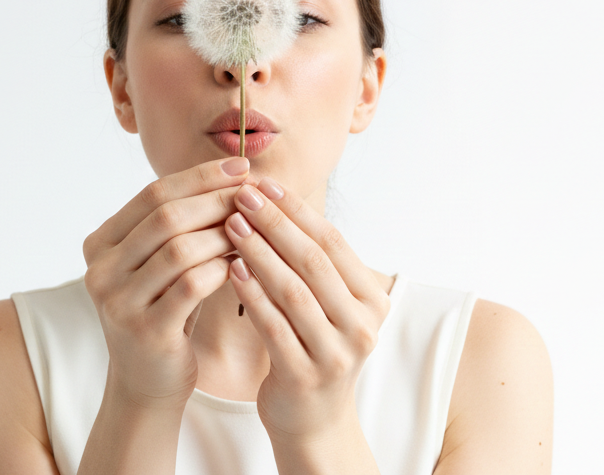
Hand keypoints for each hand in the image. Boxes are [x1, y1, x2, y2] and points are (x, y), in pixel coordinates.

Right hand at [82, 157, 249, 411]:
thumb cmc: (164, 310)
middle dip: (215, 200)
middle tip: (253, 193)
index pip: (153, 193)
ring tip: (253, 226)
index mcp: (101, 243)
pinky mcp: (144, 331)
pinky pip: (190, 286)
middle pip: (165, 217)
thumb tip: (233, 174)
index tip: (241, 167)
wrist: (148, 383)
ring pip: (179, 249)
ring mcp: (118, 302)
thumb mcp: (161, 262)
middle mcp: (101, 270)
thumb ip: (178, 222)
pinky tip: (243, 261)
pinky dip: (221, 267)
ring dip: (222, 233)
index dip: (200, 176)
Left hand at [224, 178, 390, 444]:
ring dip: (260, 253)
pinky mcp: (306, 375)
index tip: (264, 183)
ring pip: (293, 290)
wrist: (312, 420)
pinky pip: (274, 325)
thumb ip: (310, 258)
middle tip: (242, 196)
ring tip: (232, 226)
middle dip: (275, 224)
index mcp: (371, 298)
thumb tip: (272, 194)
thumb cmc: (312, 344)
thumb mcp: (324, 301)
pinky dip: (253, 294)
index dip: (296, 209)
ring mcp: (337, 352)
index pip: (332, 241)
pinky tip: (231, 269)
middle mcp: (362, 324)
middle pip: (313, 260)